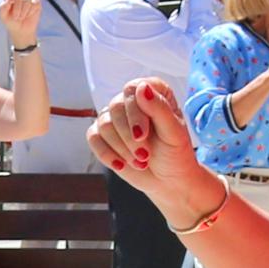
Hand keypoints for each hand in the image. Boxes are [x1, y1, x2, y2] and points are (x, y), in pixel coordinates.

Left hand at [0, 0, 41, 49]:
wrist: (21, 30)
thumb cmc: (10, 21)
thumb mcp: (3, 16)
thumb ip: (2, 7)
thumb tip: (8, 0)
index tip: (10, 2)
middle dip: (17, 8)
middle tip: (15, 17)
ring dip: (23, 11)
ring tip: (21, 17)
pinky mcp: (36, 1)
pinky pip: (34, 3)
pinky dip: (30, 11)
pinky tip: (28, 15)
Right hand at [89, 82, 222, 225]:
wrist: (167, 179)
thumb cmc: (175, 153)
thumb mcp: (173, 133)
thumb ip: (159, 109)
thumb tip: (141, 88)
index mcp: (153, 92)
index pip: (132, 89)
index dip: (134, 112)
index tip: (142, 135)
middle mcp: (132, 100)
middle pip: (115, 107)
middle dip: (128, 136)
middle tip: (144, 155)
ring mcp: (116, 118)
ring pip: (104, 124)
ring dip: (121, 148)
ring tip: (140, 162)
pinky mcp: (103, 135)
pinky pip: (93, 138)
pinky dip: (106, 154)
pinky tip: (121, 165)